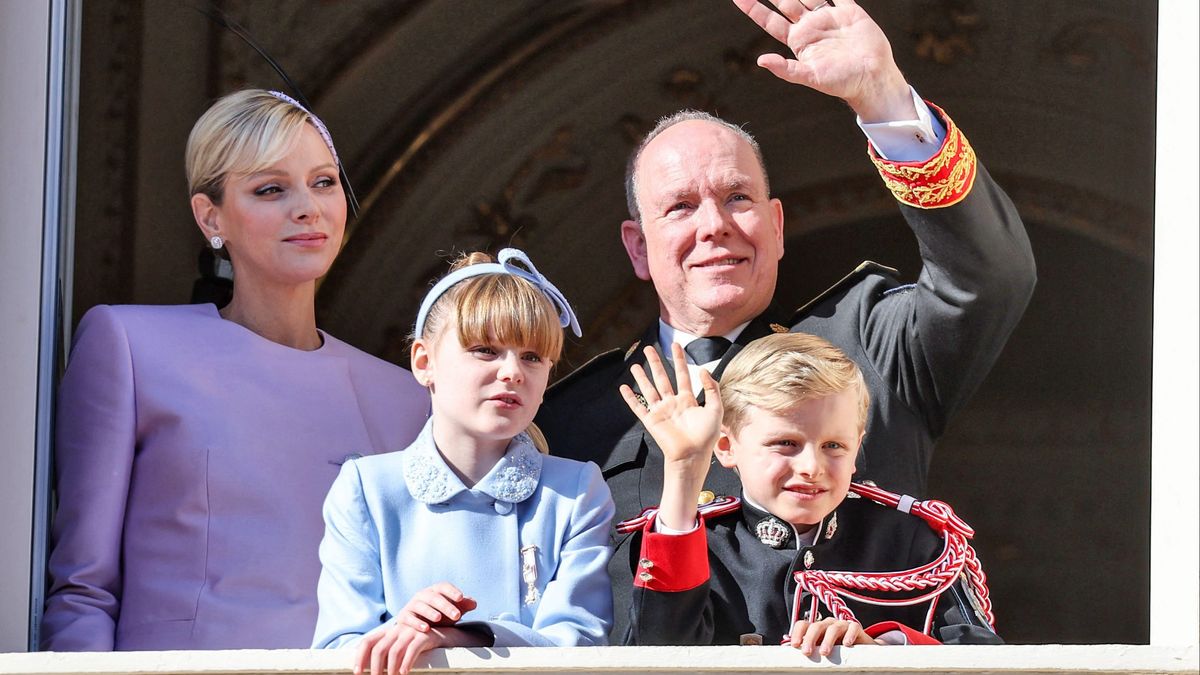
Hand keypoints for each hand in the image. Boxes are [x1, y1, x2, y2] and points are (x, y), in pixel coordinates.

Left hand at [355, 622, 448, 674]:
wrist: (442, 635)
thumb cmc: (417, 644)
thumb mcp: (400, 646)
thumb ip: (387, 653)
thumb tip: (373, 670)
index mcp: (388, 633)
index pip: (368, 642)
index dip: (360, 657)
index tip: (357, 672)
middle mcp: (396, 630)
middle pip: (378, 649)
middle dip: (374, 668)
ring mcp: (409, 632)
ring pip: (394, 651)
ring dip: (390, 669)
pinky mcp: (423, 636)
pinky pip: (412, 650)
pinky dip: (406, 663)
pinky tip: (404, 673)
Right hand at [392, 582, 477, 633]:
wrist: (415, 625)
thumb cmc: (437, 615)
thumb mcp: (451, 610)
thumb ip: (463, 606)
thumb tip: (474, 603)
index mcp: (435, 591)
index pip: (444, 587)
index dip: (452, 591)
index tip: (461, 598)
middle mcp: (423, 595)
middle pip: (434, 597)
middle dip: (446, 606)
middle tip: (457, 615)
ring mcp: (412, 605)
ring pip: (421, 606)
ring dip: (430, 612)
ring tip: (439, 618)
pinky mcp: (404, 617)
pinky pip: (409, 618)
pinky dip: (417, 623)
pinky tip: (426, 629)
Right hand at [619, 343, 721, 468]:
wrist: (692, 455)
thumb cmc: (706, 437)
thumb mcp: (715, 409)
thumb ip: (711, 389)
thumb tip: (703, 370)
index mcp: (688, 400)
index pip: (682, 374)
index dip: (679, 359)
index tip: (676, 345)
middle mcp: (672, 403)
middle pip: (662, 378)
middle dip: (655, 363)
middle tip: (649, 348)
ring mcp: (661, 411)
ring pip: (648, 389)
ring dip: (641, 377)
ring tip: (634, 364)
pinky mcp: (651, 420)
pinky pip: (638, 406)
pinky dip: (630, 397)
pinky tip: (624, 387)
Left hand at [730, 0, 914, 121]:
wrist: (871, 78)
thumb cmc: (841, 82)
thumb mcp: (810, 77)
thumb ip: (786, 69)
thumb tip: (760, 60)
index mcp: (798, 41)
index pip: (770, 21)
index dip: (754, 9)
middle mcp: (810, 27)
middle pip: (786, 2)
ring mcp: (829, 17)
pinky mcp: (848, 11)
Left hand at [788, 617, 877, 656]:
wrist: (862, 650)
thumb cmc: (839, 652)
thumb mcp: (822, 651)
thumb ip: (810, 650)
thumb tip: (791, 655)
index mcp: (817, 630)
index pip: (803, 625)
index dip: (798, 633)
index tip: (795, 645)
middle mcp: (828, 625)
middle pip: (816, 626)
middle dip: (810, 638)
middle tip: (807, 652)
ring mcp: (842, 625)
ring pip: (833, 628)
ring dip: (827, 640)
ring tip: (824, 652)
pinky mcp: (856, 628)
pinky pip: (852, 627)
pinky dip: (849, 634)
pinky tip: (847, 644)